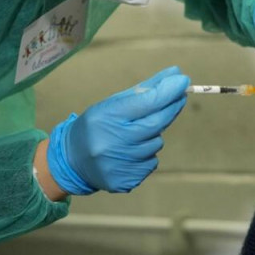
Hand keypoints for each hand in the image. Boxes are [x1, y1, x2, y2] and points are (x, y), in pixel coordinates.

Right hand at [46, 67, 189, 194]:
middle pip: (156, 123)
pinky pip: (150, 163)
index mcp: (106, 117)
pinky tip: (131, 152)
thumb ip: (144, 90)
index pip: (145, 102)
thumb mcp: (112, 104)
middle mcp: (113, 142)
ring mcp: (120, 164)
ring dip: (153, 134)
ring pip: (156, 143)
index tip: (182, 80)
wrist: (71, 161)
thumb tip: (175, 74)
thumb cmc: (96, 125)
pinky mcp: (126, 181)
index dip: (167, 91)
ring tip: (135, 134)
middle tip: (180, 96)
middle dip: (171, 108)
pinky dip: (147, 154)